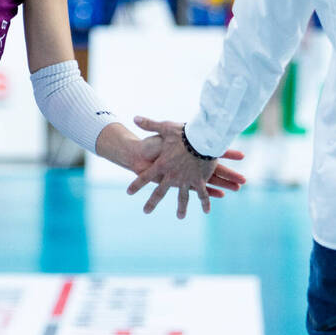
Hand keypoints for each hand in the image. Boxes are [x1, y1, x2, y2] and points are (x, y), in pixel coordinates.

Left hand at [127, 116, 245, 218]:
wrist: (203, 138)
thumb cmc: (183, 132)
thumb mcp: (165, 127)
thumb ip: (149, 124)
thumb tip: (134, 117)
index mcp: (162, 164)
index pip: (145, 176)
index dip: (137, 185)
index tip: (129, 192)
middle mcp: (172, 175)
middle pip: (160, 192)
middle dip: (152, 202)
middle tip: (146, 211)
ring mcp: (186, 180)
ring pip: (182, 197)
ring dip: (181, 208)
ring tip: (180, 217)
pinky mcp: (200, 180)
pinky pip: (202, 194)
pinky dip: (205, 203)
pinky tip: (206, 212)